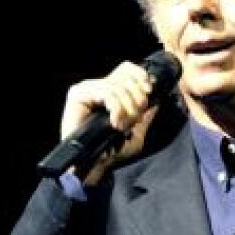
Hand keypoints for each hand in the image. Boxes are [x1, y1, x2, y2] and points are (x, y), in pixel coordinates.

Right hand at [61, 61, 160, 183]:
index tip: (149, 90)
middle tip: (135, 118)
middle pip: (125, 75)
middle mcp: (99, 87)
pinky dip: (116, 107)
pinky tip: (115, 122)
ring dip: (127, 108)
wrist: (94, 166)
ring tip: (123, 125)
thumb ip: (146, 115)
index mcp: (112, 92)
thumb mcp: (137, 131)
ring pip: (118, 86)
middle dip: (138, 98)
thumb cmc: (114, 151)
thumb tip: (157, 98)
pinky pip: (107, 92)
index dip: (140, 76)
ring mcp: (87, 89)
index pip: (127, 69)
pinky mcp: (78, 95)